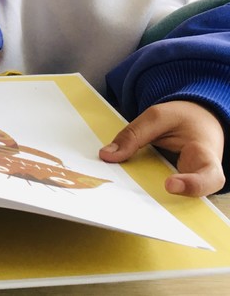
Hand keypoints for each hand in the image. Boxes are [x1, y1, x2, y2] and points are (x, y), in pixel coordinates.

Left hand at [100, 100, 225, 196]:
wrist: (198, 120)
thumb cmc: (183, 119)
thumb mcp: (158, 117)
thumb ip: (134, 135)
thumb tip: (107, 155)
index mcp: (204, 155)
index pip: (209, 177)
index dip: (193, 185)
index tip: (169, 185)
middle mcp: (201, 176)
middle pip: (190, 196)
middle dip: (165, 200)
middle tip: (137, 199)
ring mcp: (188, 184)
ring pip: (173, 199)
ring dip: (148, 197)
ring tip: (124, 195)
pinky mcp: (174, 187)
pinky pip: (159, 192)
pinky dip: (142, 191)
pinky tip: (123, 188)